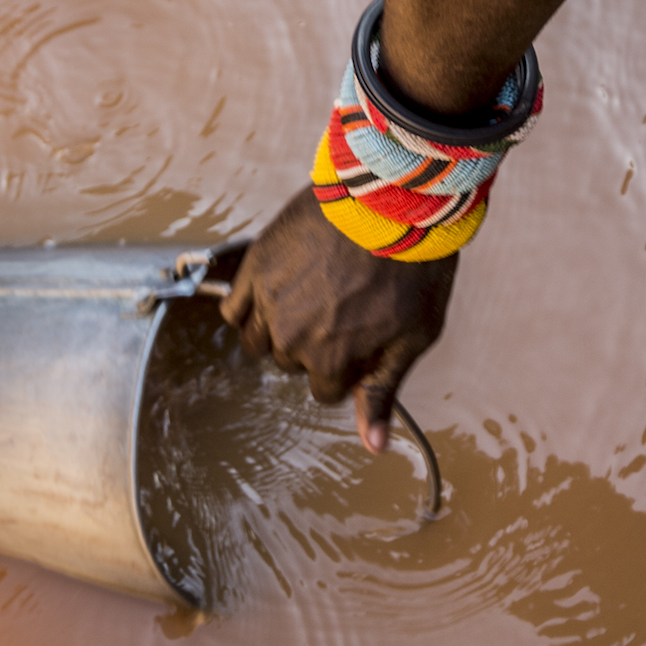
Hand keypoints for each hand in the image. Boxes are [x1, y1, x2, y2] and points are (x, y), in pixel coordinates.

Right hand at [221, 186, 456, 452]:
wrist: (393, 199)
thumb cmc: (412, 266)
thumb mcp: (414, 336)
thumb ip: (384, 389)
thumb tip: (372, 445)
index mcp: (332, 359)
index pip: (325, 391)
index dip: (348, 367)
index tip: (363, 339)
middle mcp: (292, 337)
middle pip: (292, 365)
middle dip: (315, 347)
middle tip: (342, 309)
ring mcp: (269, 300)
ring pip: (256, 342)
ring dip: (278, 331)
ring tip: (309, 301)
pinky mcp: (256, 265)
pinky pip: (231, 307)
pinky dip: (247, 307)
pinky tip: (274, 292)